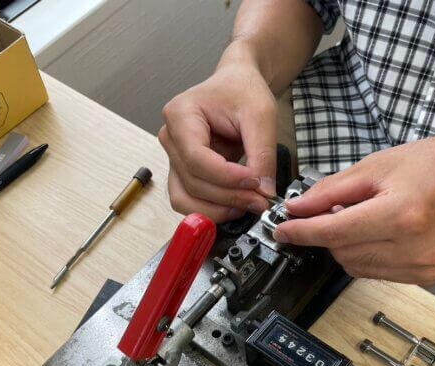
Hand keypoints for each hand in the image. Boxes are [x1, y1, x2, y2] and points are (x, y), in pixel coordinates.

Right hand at [159, 49, 277, 222]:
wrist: (236, 86)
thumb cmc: (242, 91)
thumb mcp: (261, 115)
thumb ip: (262, 154)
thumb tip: (264, 192)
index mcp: (180, 115)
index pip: (196, 158)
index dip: (226, 177)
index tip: (255, 183)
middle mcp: (170, 138)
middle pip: (192, 182)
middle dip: (229, 197)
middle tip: (261, 200)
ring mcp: (174, 158)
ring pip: (185, 198)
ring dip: (218, 209)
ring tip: (248, 204)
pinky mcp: (183, 173)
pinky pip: (189, 201)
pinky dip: (211, 210)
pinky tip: (235, 206)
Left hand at [274, 134, 434, 283]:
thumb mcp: (383, 164)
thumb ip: (335, 190)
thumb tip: (297, 208)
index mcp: (403, 214)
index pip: (334, 232)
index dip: (301, 231)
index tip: (280, 229)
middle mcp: (414, 249)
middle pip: (341, 252)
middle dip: (326, 232)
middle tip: (328, 208)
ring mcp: (423, 269)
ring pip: (355, 266)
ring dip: (345, 245)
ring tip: (363, 215)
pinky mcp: (427, 278)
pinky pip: (376, 272)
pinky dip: (366, 254)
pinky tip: (378, 231)